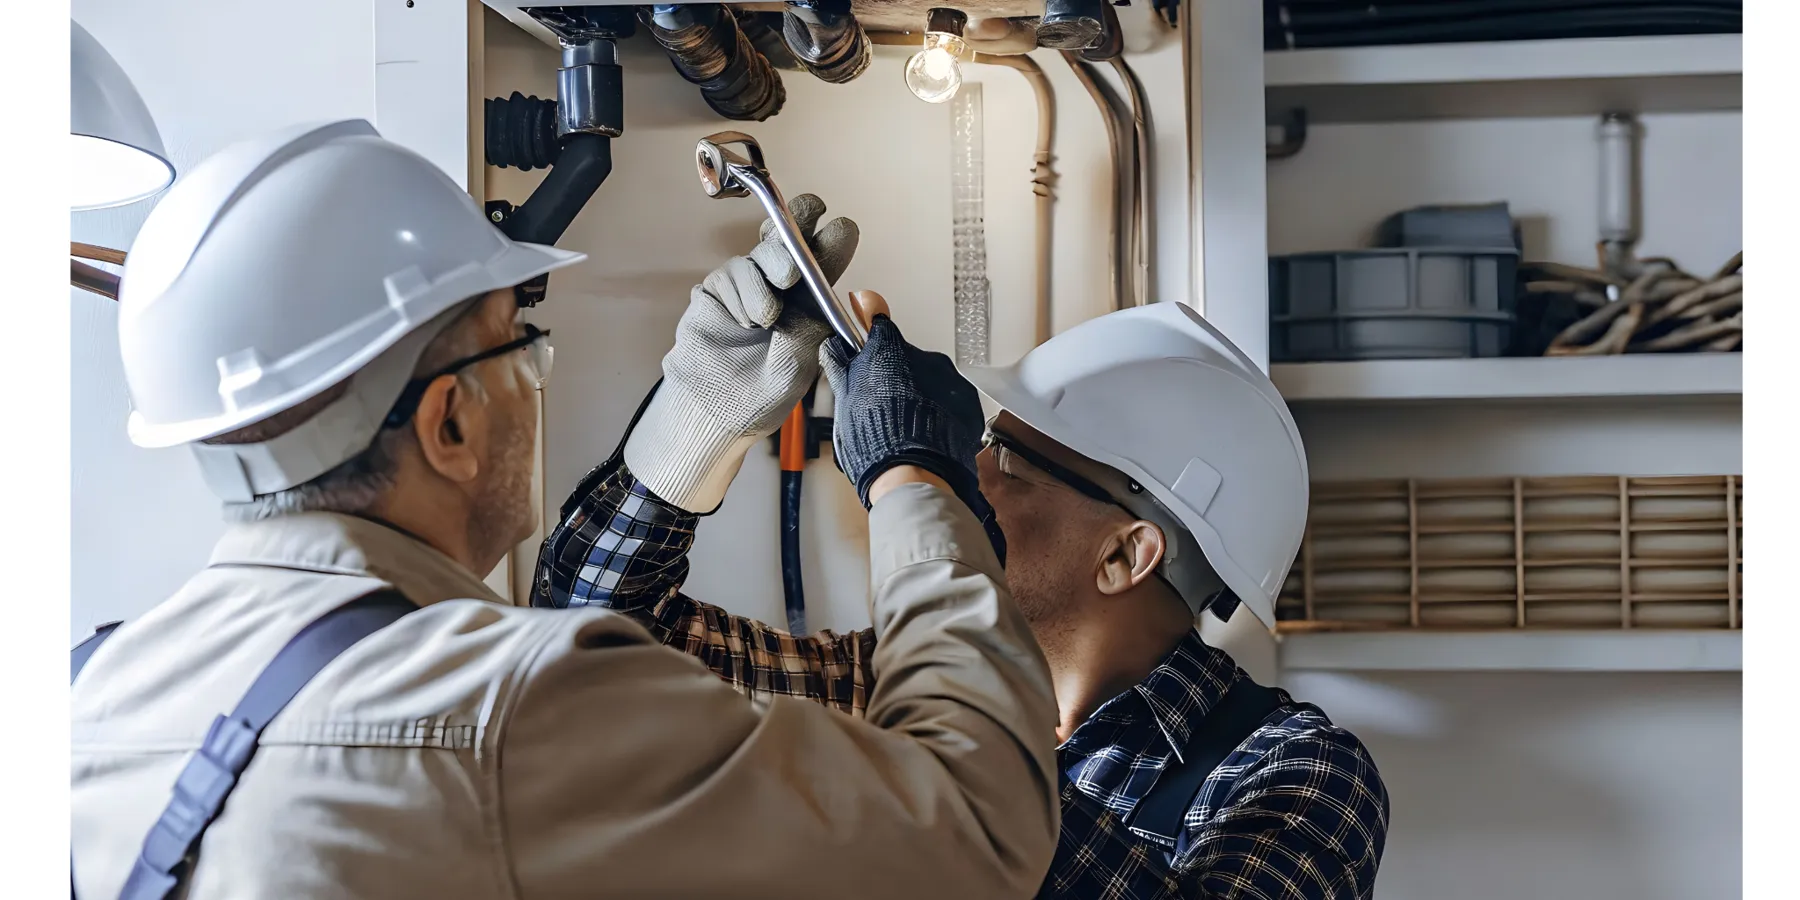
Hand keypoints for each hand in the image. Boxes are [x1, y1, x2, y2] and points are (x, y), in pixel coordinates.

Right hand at [625, 194, 858, 511]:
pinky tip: (744, 322)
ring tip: (766, 318)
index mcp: (811, 303)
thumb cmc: (763, 394)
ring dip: (769, 276)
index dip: (834, 240)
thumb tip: (847, 292)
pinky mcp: (719, 287)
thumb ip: (814, 323)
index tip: (842, 228)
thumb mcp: (800, 361)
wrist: (717, 410)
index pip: (826, 259)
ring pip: (764, 252)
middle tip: (801, 247)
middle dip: (799, 226)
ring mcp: (750, 283)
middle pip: (792, 237)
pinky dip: (742, 294)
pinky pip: (734, 272)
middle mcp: (782, 287)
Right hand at [819, 294, 986, 511]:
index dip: (868, 323)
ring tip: (904, 426)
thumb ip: (841, 364)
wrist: (914, 474)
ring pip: (930, 380)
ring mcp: (951, 380)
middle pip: (905, 358)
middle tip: (880, 404)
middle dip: (894, 376)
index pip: (878, 322)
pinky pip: (950, 400)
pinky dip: (940, 412)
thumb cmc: (875, 438)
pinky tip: (926, 434)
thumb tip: (834, 346)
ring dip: (919, 394)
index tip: (862, 315)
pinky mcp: (968, 404)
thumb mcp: (844, 399)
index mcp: (890, 350)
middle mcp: (925, 357)